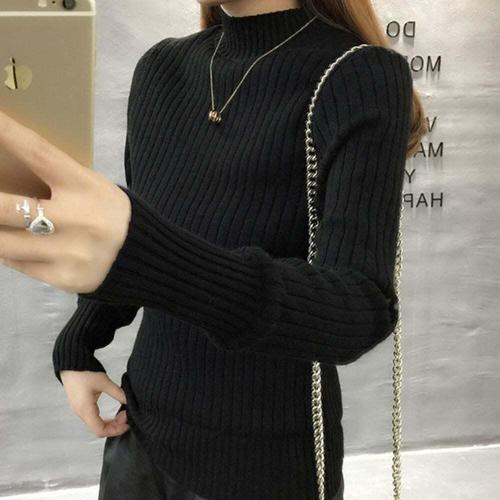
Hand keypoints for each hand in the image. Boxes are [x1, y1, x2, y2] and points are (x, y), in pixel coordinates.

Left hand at [0, 110, 130, 293]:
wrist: (147, 257)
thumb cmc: (110, 213)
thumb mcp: (94, 187)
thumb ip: (56, 181)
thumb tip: (5, 173)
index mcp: (88, 188)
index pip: (39, 154)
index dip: (7, 134)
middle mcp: (80, 220)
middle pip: (9, 207)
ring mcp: (72, 253)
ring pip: (5, 244)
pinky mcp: (67, 278)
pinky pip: (19, 265)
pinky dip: (7, 253)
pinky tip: (8, 245)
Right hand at [60, 370, 129, 436]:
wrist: (70, 363)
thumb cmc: (85, 372)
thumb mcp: (104, 382)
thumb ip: (118, 393)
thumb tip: (130, 401)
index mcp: (85, 409)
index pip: (100, 430)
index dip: (115, 430)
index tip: (127, 423)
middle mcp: (80, 412)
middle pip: (98, 429)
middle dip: (115, 426)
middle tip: (126, 416)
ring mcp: (79, 409)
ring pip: (95, 424)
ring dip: (110, 422)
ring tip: (122, 413)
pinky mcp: (80, 404)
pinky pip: (92, 417)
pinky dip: (104, 418)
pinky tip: (113, 412)